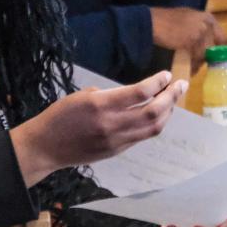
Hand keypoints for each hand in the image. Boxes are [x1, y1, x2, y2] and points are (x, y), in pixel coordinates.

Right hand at [10, 71, 186, 185]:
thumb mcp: (82, 96)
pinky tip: (156, 114)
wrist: (46, 146)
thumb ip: (110, 95)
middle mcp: (111, 124)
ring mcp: (115, 141)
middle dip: (171, 97)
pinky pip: (142, 137)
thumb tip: (136, 94)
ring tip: (172, 100)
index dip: (158, 82)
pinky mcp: (116, 151)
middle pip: (154, 113)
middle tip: (180, 85)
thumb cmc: (60, 116)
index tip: (166, 75)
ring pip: (152, 128)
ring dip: (167, 112)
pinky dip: (153, 124)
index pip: (140, 93)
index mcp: (100, 105)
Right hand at [150, 7, 226, 73]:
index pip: (222, 38)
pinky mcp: (191, 42)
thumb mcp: (188, 18)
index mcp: (208, 18)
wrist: (152, 22)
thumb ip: (199, 27)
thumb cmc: (165, 20)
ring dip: (199, 63)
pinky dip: (193, 66)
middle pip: (215, 48)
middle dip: (208, 57)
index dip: (218, 50)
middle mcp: (207, 24)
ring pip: (205, 55)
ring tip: (192, 68)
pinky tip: (188, 68)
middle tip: (200, 63)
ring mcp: (200, 33)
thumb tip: (206, 41)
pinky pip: (196, 58)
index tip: (212, 58)